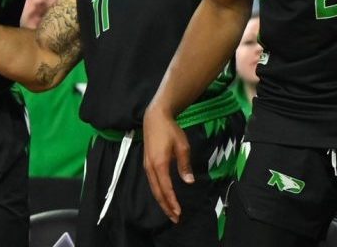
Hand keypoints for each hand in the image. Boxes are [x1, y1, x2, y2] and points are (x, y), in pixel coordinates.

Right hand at [141, 105, 191, 222]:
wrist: (155, 117)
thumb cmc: (170, 130)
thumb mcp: (182, 146)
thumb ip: (185, 165)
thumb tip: (189, 181)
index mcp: (160, 164)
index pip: (166, 188)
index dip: (172, 201)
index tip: (179, 212)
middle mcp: (151, 167)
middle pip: (157, 191)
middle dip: (166, 206)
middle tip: (175, 218)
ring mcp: (147, 165)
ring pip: (153, 188)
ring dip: (161, 201)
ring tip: (170, 211)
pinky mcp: (147, 162)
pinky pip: (152, 182)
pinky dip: (158, 192)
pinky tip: (163, 196)